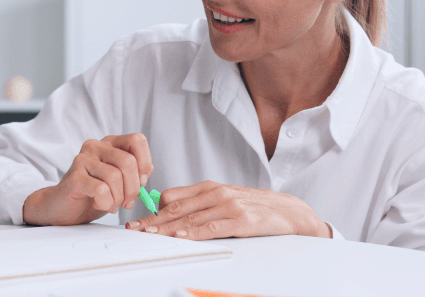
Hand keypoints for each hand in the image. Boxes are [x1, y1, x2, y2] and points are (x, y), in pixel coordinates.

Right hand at [23, 133, 152, 225]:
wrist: (64, 207)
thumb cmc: (93, 194)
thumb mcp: (120, 181)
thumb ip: (135, 172)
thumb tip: (147, 170)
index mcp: (109, 143)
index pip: (137, 139)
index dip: (145, 162)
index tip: (141, 181)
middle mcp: (95, 146)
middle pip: (128, 162)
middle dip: (133, 188)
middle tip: (127, 202)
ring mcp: (83, 160)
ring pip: (115, 177)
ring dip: (118, 198)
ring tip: (111, 204)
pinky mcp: (74, 177)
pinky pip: (101, 190)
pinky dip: (106, 203)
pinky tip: (100, 204)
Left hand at [125, 180, 330, 239]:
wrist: (289, 210)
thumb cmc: (252, 206)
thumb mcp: (223, 198)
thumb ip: (198, 203)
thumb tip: (168, 209)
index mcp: (208, 187)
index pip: (172, 197)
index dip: (152, 210)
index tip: (136, 222)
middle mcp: (216, 193)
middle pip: (177, 208)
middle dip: (153, 220)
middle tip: (135, 230)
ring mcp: (230, 206)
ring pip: (192, 218)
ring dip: (168, 227)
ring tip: (151, 234)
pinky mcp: (243, 221)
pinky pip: (215, 227)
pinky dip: (196, 232)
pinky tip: (183, 237)